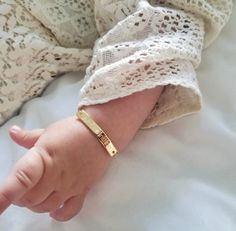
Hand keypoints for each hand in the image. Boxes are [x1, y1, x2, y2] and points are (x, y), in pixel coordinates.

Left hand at [0, 86, 161, 220]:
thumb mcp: (48, 131)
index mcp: (43, 157)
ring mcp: (70, 185)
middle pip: (30, 199)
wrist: (100, 133)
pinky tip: (54, 210)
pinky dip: (58, 215)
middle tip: (25, 187)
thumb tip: (12, 132)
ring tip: (39, 193)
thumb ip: (28, 136)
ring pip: (46, 207)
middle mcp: (56, 175)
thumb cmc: (73, 130)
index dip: (6, 194)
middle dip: (22, 197)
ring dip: (36, 204)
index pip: (22, 178)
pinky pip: (69, 211)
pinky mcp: (82, 190)